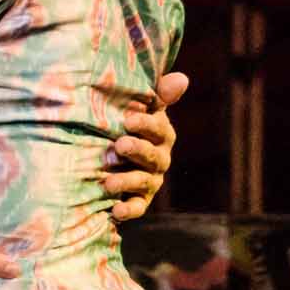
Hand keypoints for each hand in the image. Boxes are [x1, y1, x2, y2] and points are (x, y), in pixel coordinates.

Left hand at [103, 71, 187, 221]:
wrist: (110, 156)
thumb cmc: (126, 125)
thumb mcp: (139, 107)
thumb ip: (158, 95)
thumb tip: (182, 78)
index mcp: (161, 134)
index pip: (159, 128)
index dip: (146, 124)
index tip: (128, 120)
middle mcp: (160, 158)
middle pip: (153, 156)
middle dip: (137, 150)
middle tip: (120, 145)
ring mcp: (150, 180)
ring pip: (144, 182)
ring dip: (127, 181)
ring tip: (108, 182)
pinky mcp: (139, 200)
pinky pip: (136, 207)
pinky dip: (128, 210)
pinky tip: (115, 210)